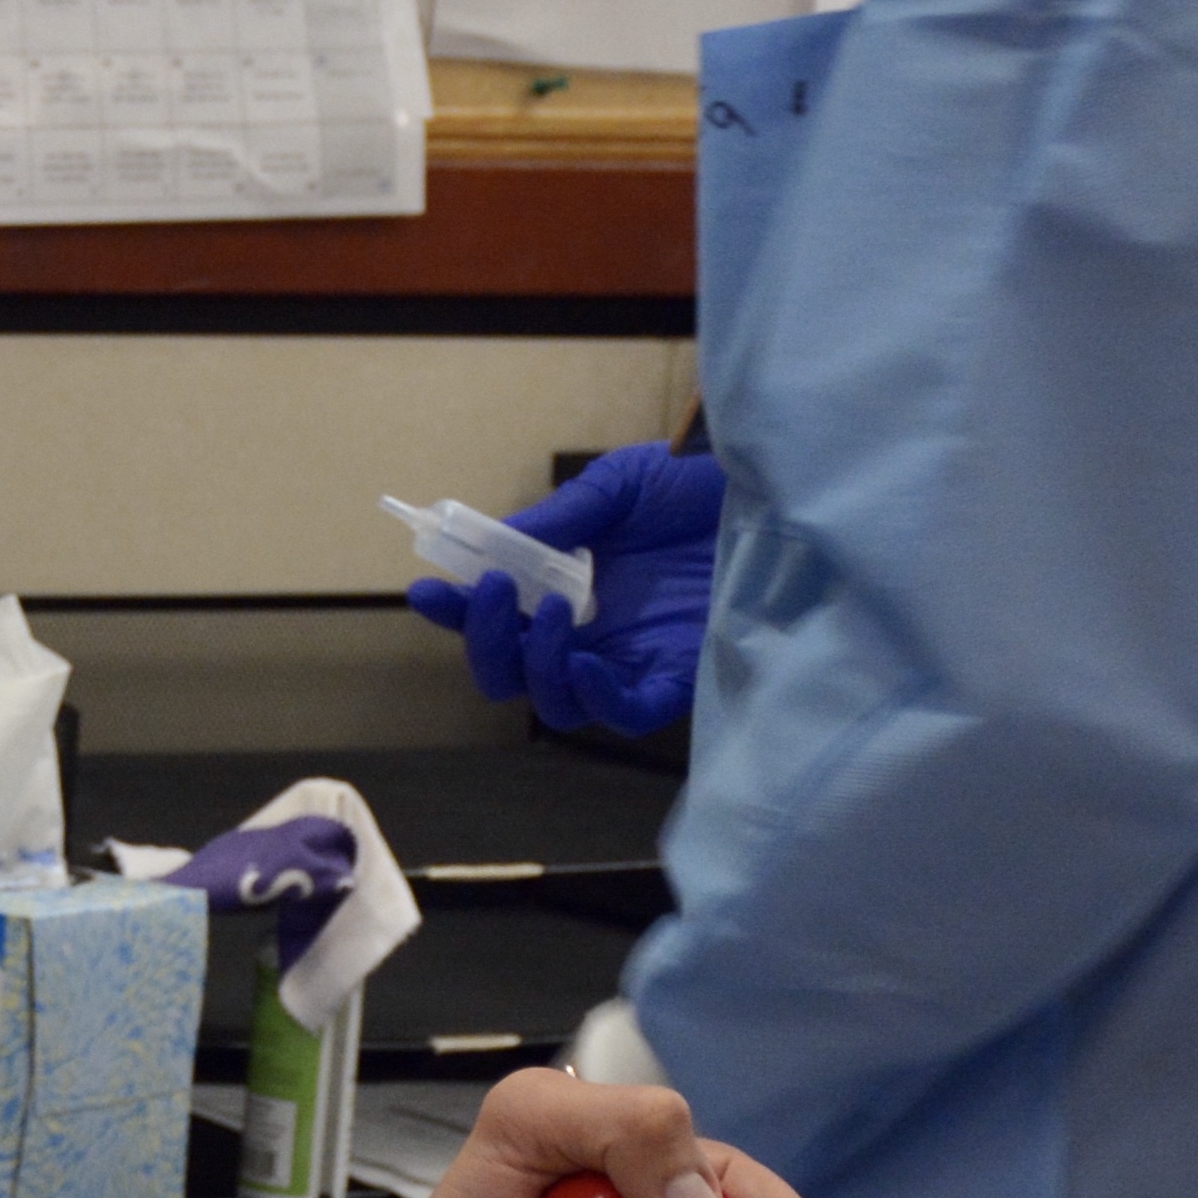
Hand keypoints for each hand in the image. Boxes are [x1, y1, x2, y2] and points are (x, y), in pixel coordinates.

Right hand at [408, 443, 720, 735]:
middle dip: (484, 643)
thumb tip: (493, 544)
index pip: (500, 619)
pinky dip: (595, 697)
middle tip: (486, 592)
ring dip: (535, 665)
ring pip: (559, 702)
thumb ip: (560, 518)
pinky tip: (584, 662)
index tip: (426, 589)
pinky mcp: (680, 676)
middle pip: (515, 674)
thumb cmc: (697, 487)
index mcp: (571, 591)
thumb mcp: (617, 487)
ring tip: (548, 611)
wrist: (772, 493)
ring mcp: (635, 660)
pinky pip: (626, 711)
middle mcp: (595, 635)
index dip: (458, 613)